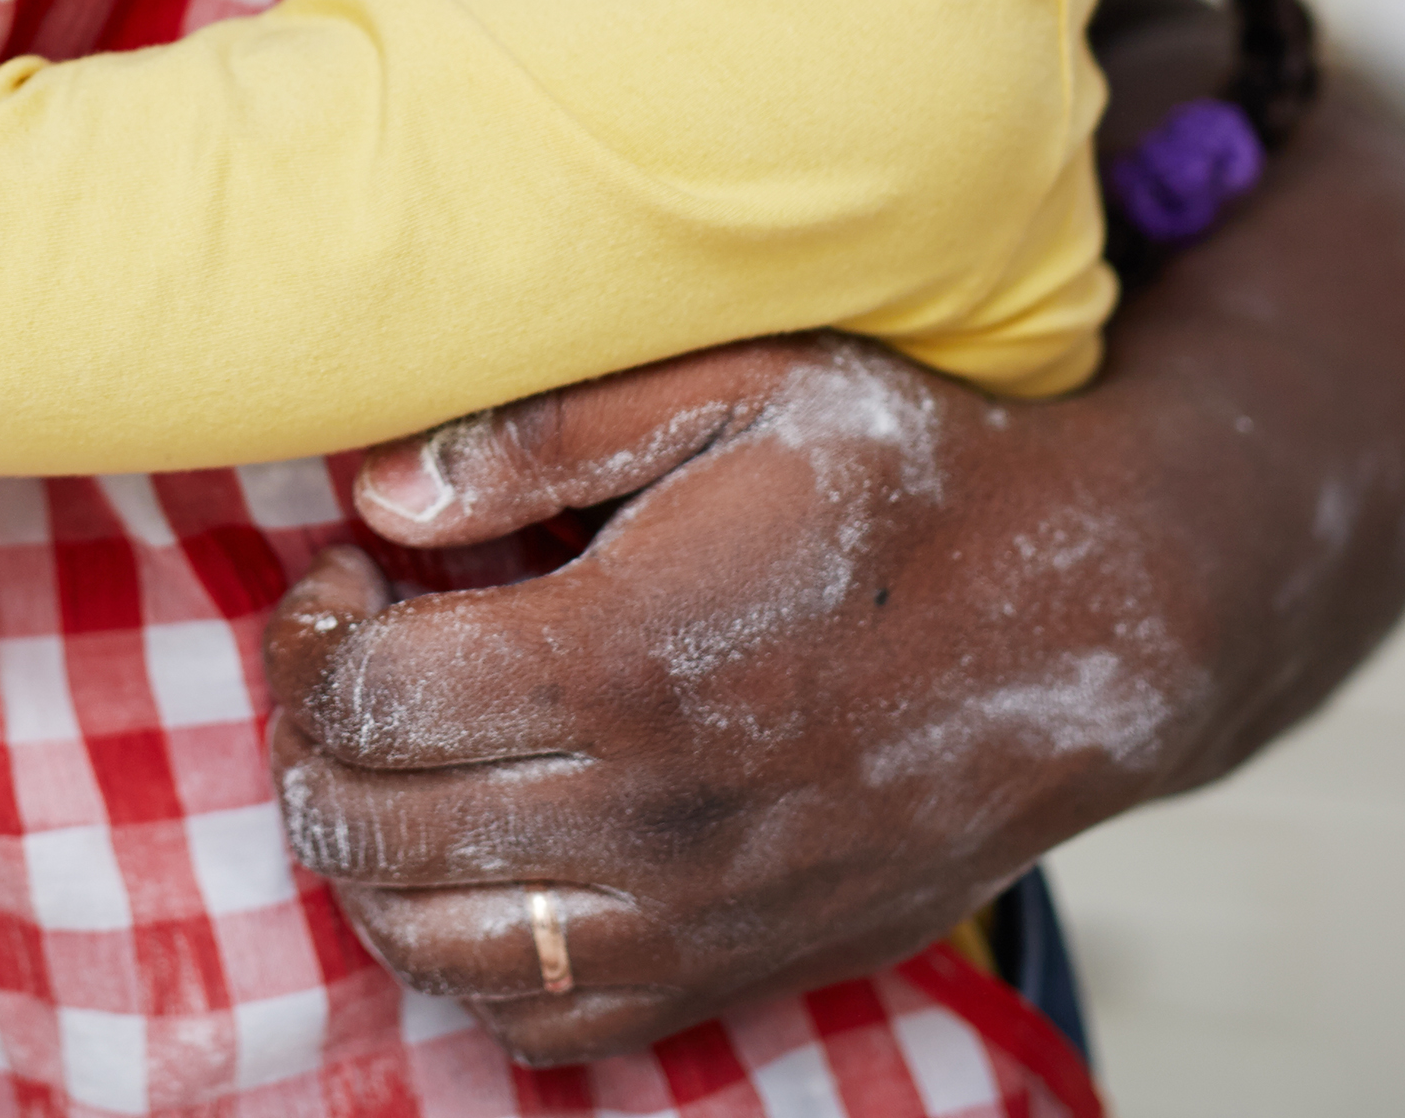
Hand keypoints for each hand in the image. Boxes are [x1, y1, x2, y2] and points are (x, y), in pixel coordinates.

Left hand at [268, 51, 1404, 1060]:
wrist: (1090, 619)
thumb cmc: (902, 478)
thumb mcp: (734, 387)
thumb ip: (538, 436)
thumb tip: (373, 493)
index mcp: (630, 658)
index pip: (370, 697)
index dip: (314, 636)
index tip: (351, 577)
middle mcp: (653, 814)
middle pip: (367, 830)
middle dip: (315, 741)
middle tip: (356, 660)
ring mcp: (696, 916)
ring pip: (428, 944)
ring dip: (367, 855)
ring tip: (400, 756)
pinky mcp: (735, 973)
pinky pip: (535, 1017)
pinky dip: (463, 952)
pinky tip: (479, 850)